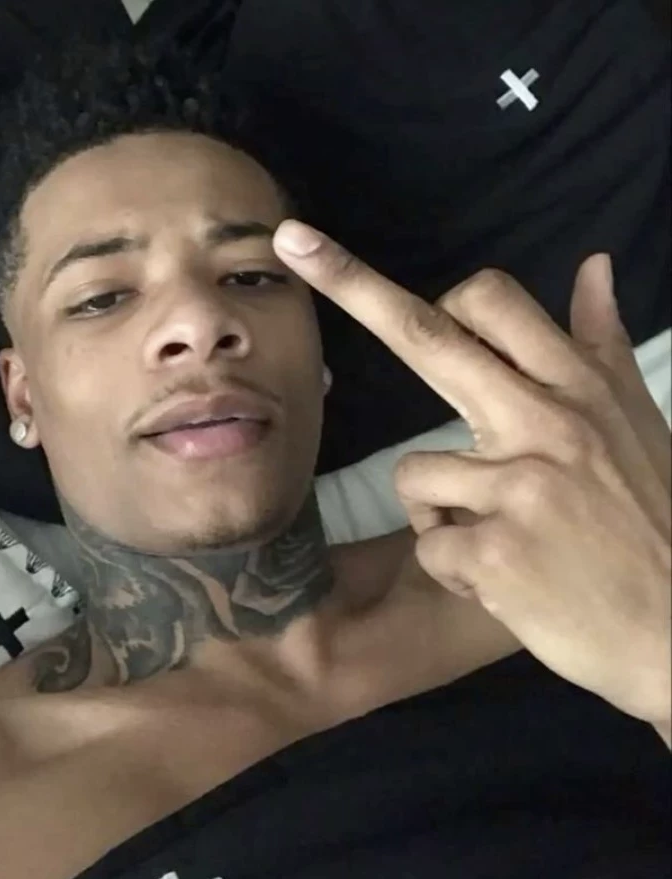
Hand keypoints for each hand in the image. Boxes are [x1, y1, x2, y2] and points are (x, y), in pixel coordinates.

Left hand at [275, 220, 670, 735]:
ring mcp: (520, 485)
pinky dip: (457, 568)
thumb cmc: (654, 521)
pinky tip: (506, 581)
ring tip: (501, 537)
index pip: (496, 301)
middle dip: (351, 285)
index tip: (363, 261)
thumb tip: (593, 264)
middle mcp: (547, 421)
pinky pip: (431, 545)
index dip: (428, 284)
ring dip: (442, 511)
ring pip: (413, 473)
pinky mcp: (495, 551)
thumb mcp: (637, 424)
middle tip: (296, 244)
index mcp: (579, 385)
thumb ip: (601, 346)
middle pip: (428, 338)